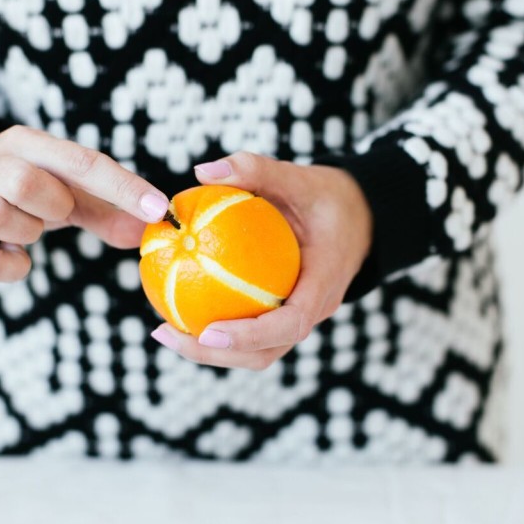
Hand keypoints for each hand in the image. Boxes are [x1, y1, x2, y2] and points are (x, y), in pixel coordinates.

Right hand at [0, 125, 169, 281]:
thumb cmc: (25, 190)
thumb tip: (145, 230)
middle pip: (24, 181)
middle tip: (54, 211)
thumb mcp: (66, 190)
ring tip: (27, 227)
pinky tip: (14, 253)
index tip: (158, 209)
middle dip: (52, 206)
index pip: (82, 161)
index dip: (123, 187)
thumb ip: (106, 210)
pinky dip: (12, 267)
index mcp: (30, 145)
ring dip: (27, 232)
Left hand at [151, 153, 372, 369]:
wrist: (359, 218)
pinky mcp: (283, 316)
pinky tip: (178, 311)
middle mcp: (313, 311)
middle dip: (217, 355)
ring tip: (165, 331)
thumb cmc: (326, 197)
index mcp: (323, 284)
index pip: (291, 324)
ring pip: (257, 352)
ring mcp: (298, 318)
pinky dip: (216, 332)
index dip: (250, 336)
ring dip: (211, 352)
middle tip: (168, 333)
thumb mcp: (296, 176)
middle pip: (266, 352)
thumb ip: (253, 169)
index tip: (208, 332)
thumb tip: (202, 171)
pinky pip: (250, 333)